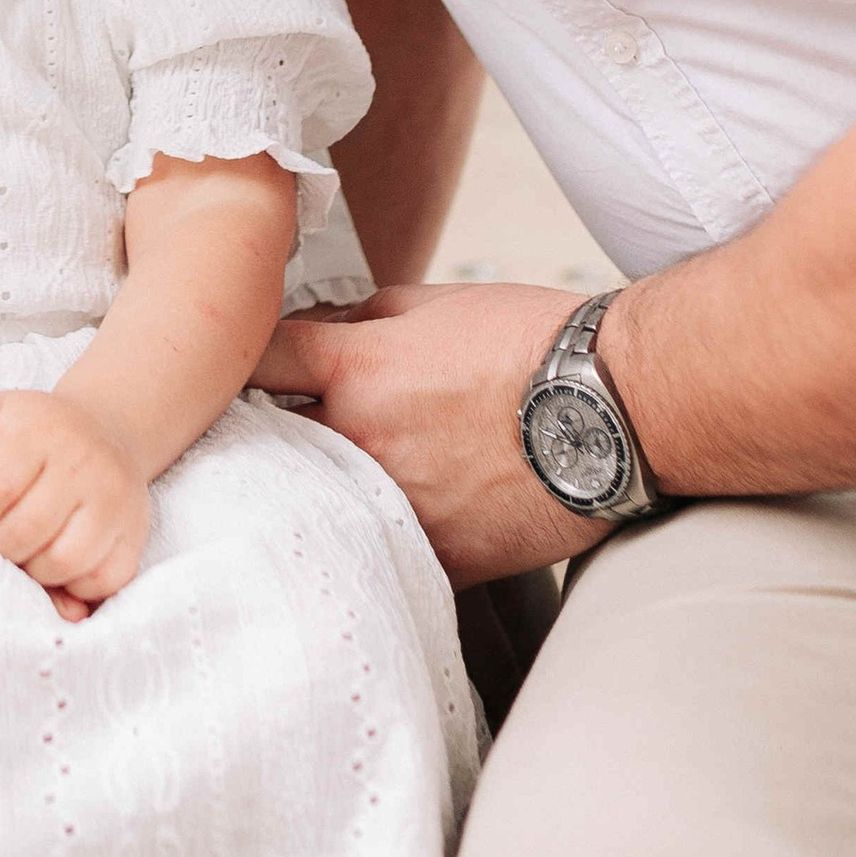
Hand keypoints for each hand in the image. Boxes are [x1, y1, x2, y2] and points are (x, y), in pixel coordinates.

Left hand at [0, 387, 151, 618]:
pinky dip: (71, 585)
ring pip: (61, 562)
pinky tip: (54, 562)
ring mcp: (115, 502)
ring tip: (21, 551)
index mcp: (43, 430)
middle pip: (25, 531)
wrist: (102, 432)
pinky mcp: (134, 536)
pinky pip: (100, 581)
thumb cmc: (31, 431)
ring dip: (29, 569)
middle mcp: (86, 463)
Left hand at [262, 283, 606, 583]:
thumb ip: (365, 317)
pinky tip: (363, 536)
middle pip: (265, 443)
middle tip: (255, 439)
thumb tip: (322, 328)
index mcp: (356, 368)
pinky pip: (374, 553)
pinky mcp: (435, 554)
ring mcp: (395, 503)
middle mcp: (361, 438)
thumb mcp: (436, 302)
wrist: (615, 406)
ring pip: (312, 507)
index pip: (256, 362)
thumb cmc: (534, 343)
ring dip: (305, 494)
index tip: (241, 372)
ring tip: (302, 492)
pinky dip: (365, 542)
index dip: (240, 362)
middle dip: (257, 436)